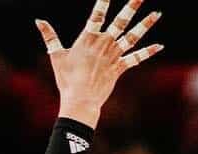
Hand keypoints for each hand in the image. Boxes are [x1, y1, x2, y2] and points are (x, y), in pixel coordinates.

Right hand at [36, 0, 163, 126]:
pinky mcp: (119, 68)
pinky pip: (136, 58)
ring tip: (157, 14)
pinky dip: (147, 52)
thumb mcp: (55, 56)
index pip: (97, 15)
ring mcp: (114, 56)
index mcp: (88, 39)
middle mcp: (104, 44)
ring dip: (145, 24)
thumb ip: (49, 36)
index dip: (104, 1)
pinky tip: (159, 46)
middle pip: (121, 21)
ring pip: (132, 37)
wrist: (80, 100)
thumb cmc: (66, 79)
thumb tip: (38, 20)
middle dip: (132, 6)